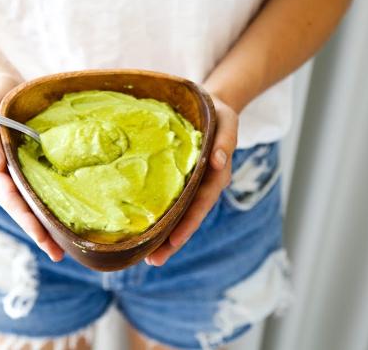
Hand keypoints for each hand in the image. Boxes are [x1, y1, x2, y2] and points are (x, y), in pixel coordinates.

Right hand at [0, 79, 64, 261]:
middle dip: (41, 230)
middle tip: (60, 254)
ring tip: (72, 241)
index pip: (11, 198)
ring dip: (51, 217)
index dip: (26, 219)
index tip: (42, 237)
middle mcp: (8, 169)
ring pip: (37, 195)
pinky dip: (58, 191)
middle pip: (25, 205)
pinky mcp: (35, 152)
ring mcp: (22, 162)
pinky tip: (77, 205)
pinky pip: (48, 175)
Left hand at [144, 94, 238, 265]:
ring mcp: (190, 185)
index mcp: (215, 175)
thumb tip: (218, 161)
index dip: (189, 222)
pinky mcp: (177, 181)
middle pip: (189, 218)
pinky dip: (158, 218)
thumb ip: (226, 140)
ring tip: (146, 257)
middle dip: (173, 241)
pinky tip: (140, 231)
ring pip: (178, 215)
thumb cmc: (218, 113)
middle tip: (153, 260)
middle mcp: (203, 185)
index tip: (174, 240)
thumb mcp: (227, 120)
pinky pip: (168, 202)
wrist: (209, 106)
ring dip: (164, 237)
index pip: (202, 203)